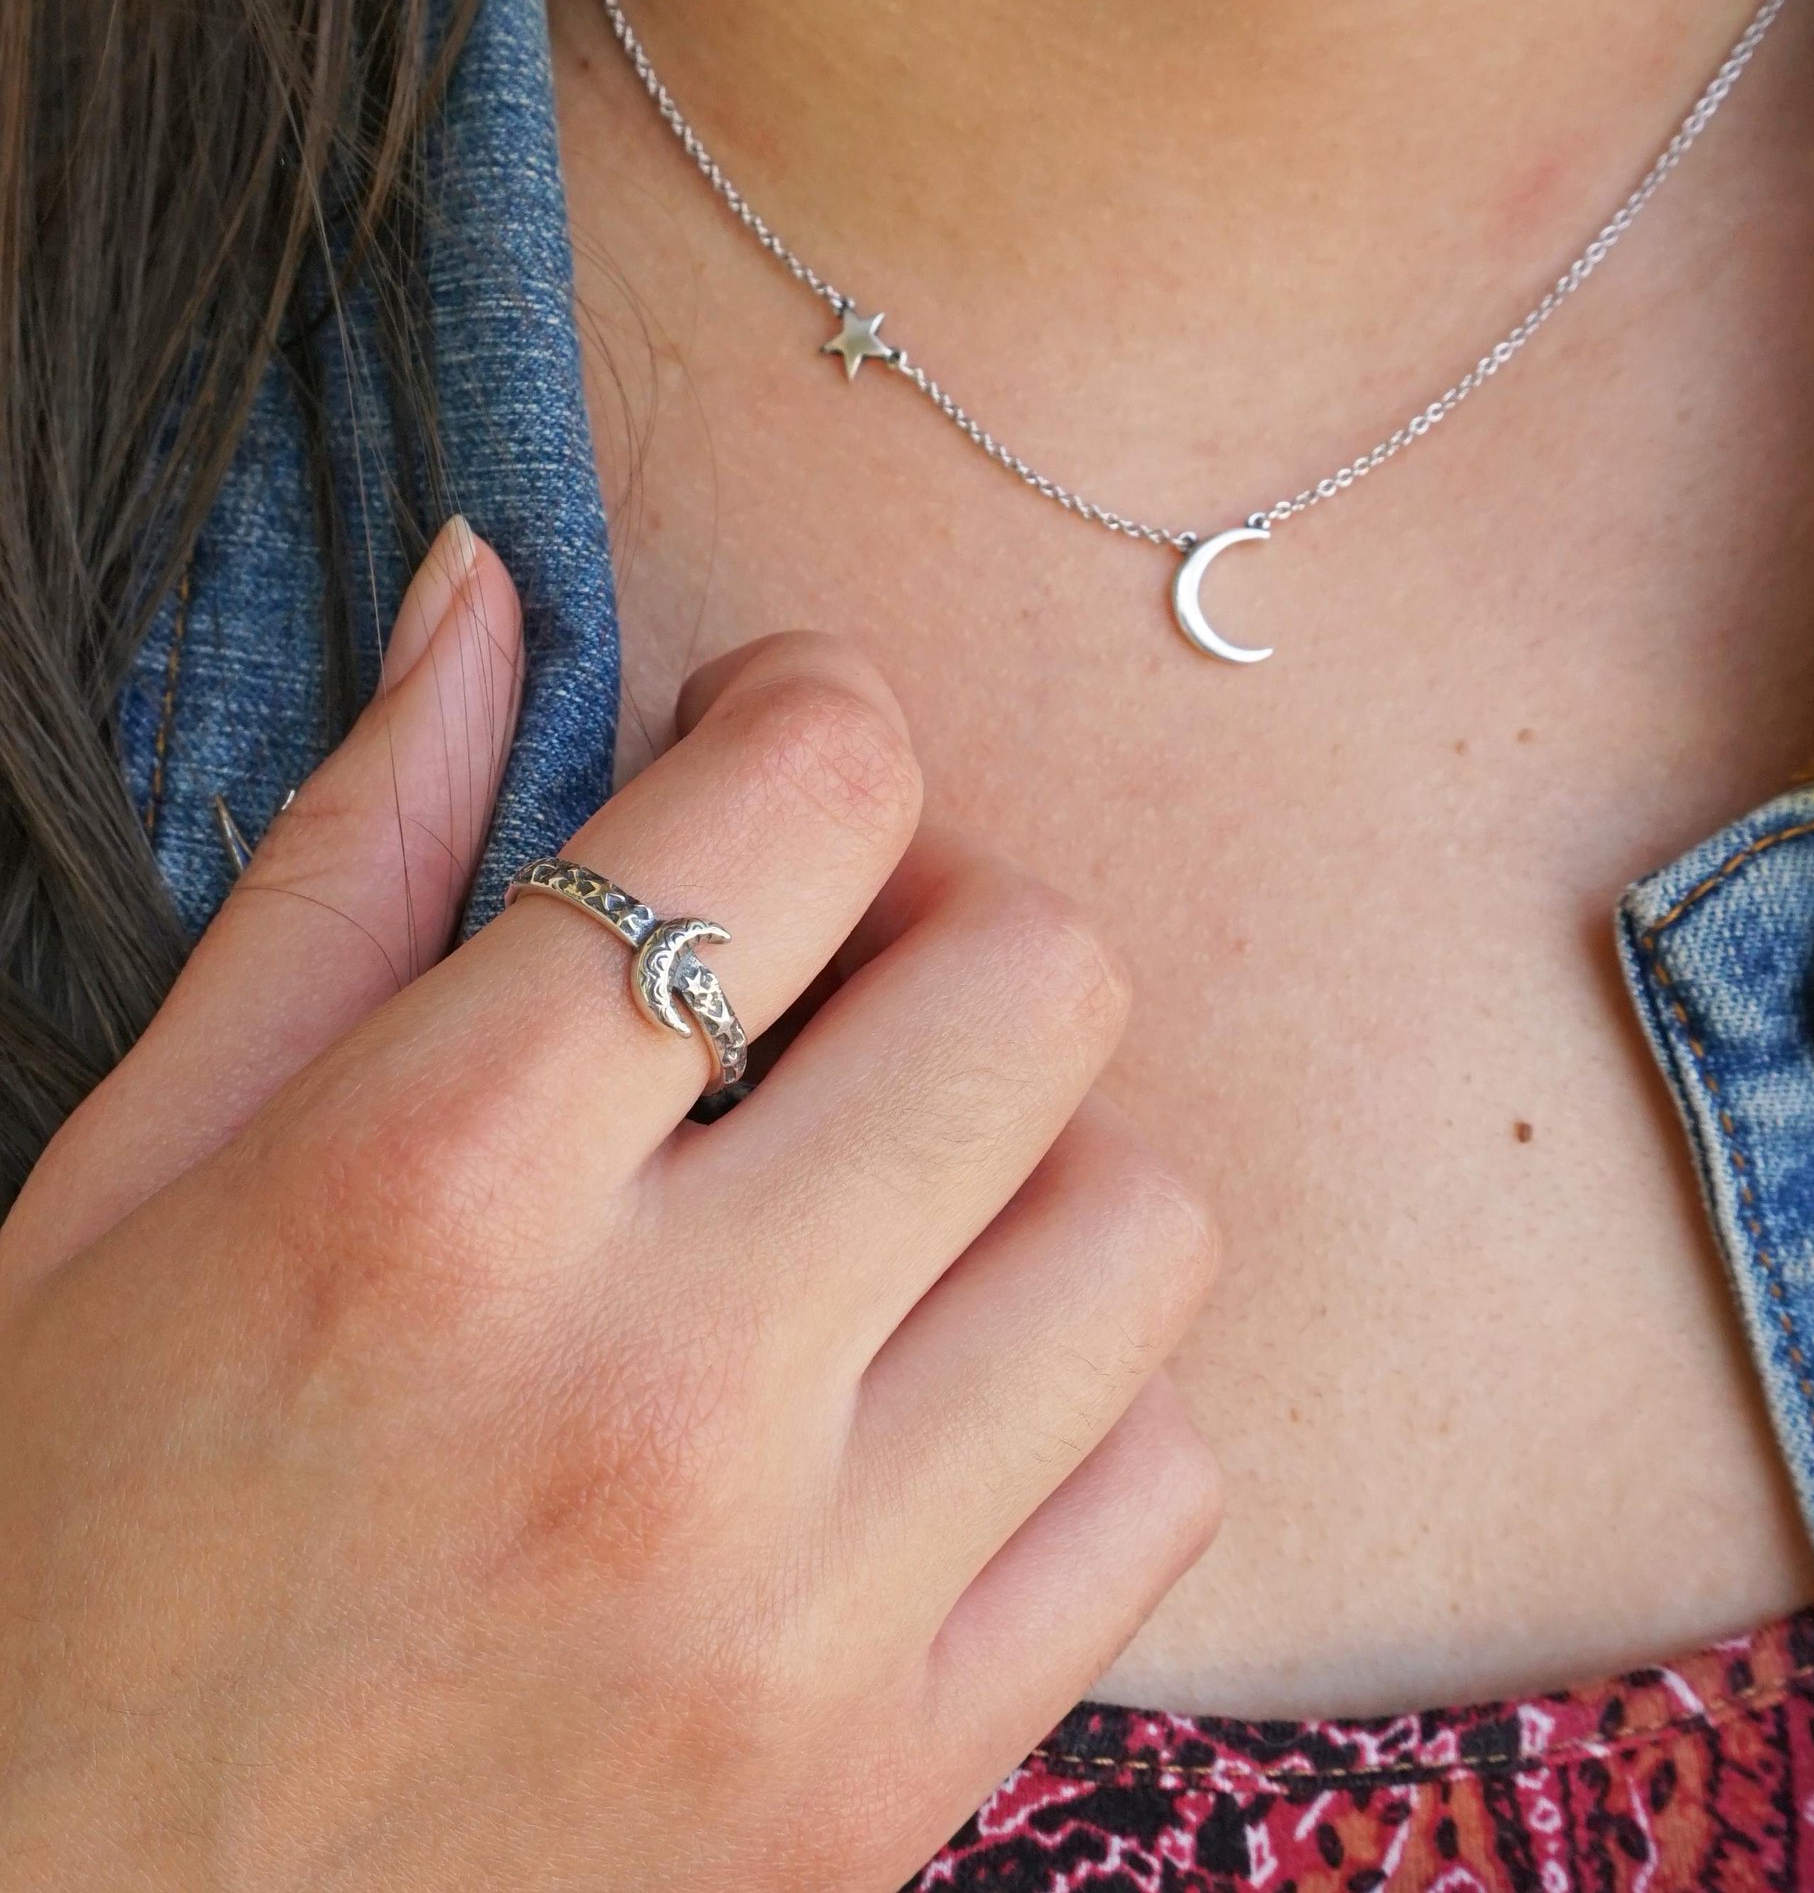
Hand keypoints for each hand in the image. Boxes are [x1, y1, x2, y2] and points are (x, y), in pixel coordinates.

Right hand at [0, 519, 1220, 1890]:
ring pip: (1141, 1228)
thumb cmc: (60, 1550)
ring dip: (1035, 1168)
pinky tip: (927, 1410)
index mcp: (435, 1191)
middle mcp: (657, 1397)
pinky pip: (1154, 1486)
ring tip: (891, 1208)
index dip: (813, 715)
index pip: (808, 800)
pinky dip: (1074, 1406)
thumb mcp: (137, 1175)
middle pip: (1042, 984)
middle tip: (845, 976)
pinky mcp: (886, 1784)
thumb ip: (350, 859)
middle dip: (954, 922)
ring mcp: (804, 1617)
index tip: (766, 755)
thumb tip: (492, 592)